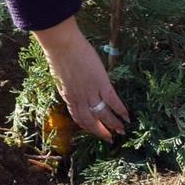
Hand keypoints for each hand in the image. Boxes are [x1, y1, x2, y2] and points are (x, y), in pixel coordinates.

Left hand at [33, 19, 128, 139]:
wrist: (62, 46)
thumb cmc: (59, 57)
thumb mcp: (61, 78)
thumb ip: (69, 87)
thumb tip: (76, 90)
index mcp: (69, 98)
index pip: (79, 118)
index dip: (88, 127)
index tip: (95, 131)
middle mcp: (80, 99)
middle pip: (92, 121)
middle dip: (102, 131)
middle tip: (110, 138)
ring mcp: (91, 92)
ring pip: (103, 114)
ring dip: (113, 124)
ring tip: (121, 130)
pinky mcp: (101, 84)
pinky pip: (112, 101)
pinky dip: (120, 110)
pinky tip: (126, 115)